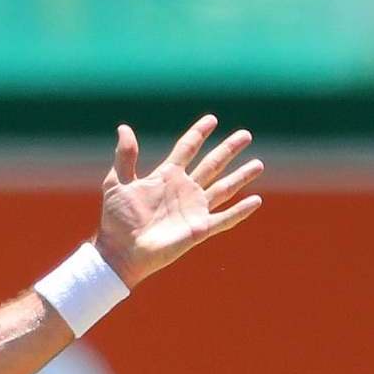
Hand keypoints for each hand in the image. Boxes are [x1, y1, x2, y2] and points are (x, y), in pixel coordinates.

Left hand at [95, 114, 263, 288]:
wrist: (119, 253)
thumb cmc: (116, 221)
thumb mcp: (117, 184)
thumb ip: (125, 156)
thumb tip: (123, 128)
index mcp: (166, 177)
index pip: (187, 149)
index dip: (199, 134)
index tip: (212, 120)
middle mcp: (184, 190)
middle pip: (212, 164)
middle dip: (228, 149)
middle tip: (245, 134)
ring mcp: (193, 209)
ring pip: (223, 188)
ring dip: (241, 176)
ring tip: (258, 164)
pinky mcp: (198, 229)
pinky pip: (224, 218)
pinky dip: (240, 211)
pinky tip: (255, 200)